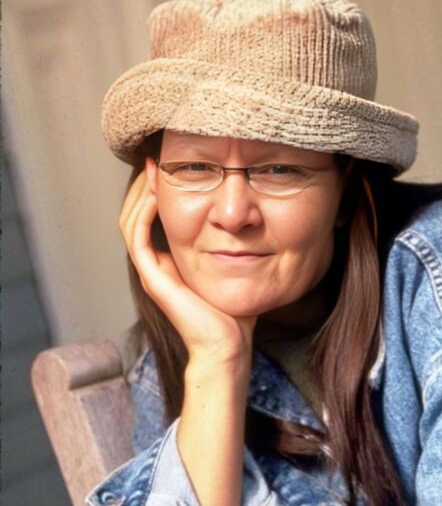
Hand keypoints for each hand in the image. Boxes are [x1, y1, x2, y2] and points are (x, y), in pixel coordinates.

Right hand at [120, 170, 255, 366]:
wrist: (227, 344)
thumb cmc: (235, 314)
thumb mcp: (233, 269)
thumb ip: (232, 247)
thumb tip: (247, 224)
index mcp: (168, 264)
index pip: (150, 219)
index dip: (155, 192)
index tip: (169, 168)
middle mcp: (155, 266)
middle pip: (135, 215)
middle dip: (143, 186)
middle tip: (155, 160)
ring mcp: (151, 272)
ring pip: (130, 221)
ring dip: (139, 193)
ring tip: (152, 171)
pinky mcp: (153, 278)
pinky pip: (138, 237)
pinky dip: (143, 213)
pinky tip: (156, 194)